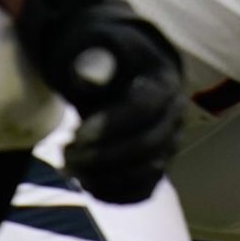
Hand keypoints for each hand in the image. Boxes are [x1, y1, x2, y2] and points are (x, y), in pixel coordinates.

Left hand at [14, 0, 187, 203]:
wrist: (123, 74)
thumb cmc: (106, 59)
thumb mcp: (97, 47)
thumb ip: (92, 57)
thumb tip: (89, 72)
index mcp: (163, 81)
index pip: (145, 108)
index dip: (113, 124)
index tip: (77, 133)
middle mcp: (175, 117)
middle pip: (149, 146)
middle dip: (103, 156)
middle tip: (65, 154)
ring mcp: (169, 145)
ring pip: (146, 174)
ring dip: (104, 177)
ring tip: (67, 165)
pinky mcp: (157, 167)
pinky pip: (141, 191)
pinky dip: (111, 193)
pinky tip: (83, 180)